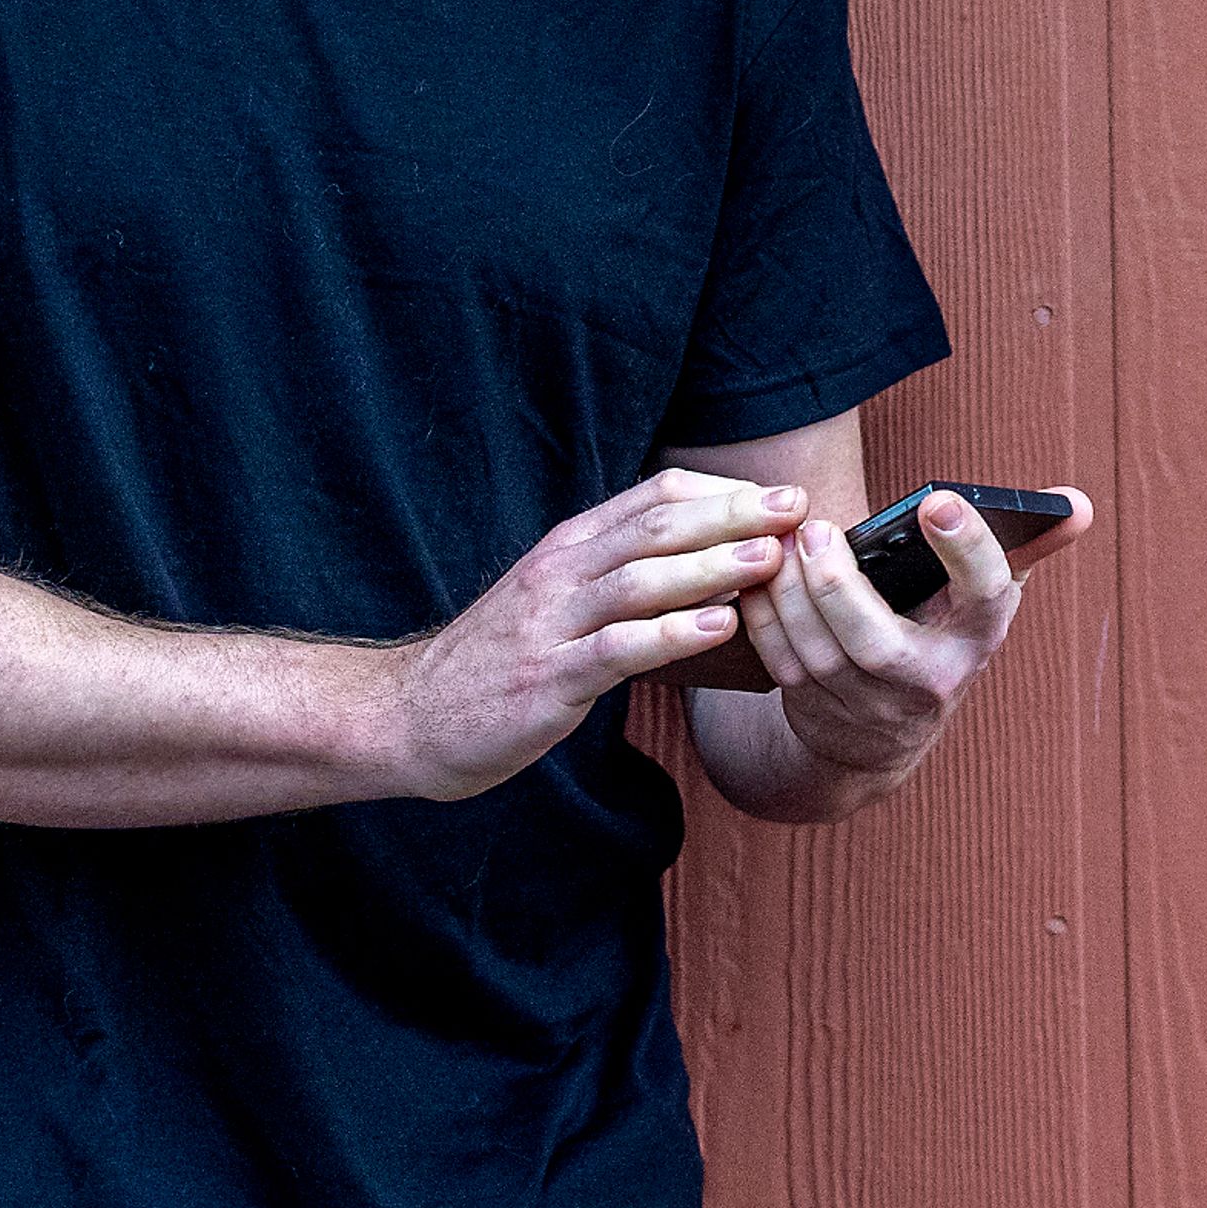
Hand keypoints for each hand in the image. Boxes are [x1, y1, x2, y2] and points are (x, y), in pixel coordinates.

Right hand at [384, 469, 804, 799]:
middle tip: (797, 508)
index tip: (781, 496)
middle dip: (731, 514)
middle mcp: (561, 573)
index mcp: (568, 548)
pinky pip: (616, 649)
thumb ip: (616, 574)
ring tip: (770, 559)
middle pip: (656, 528)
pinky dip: (670, 634)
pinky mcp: (546, 678)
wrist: (408, 715)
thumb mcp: (556, 600)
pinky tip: (717, 628)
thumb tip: (699, 557)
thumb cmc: (495, 661)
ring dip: (711, 565)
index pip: (653, 498)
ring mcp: (551, 625)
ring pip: (640, 580)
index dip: (721, 492)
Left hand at [742, 487, 1094, 777]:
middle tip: (816, 527)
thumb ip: (1028, 545)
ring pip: (821, 655)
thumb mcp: (984, 601)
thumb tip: (1079, 505)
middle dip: (840, 586)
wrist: (884, 737)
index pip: (989, 596)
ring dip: (791, 595)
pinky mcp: (818, 712)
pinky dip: (764, 617)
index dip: (967, 548)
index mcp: (977, 638)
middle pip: (878, 645)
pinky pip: (783, 664)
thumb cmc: (939, 637)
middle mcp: (930, 682)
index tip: (939, 499)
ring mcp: (870, 707)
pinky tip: (758, 574)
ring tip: (781, 542)